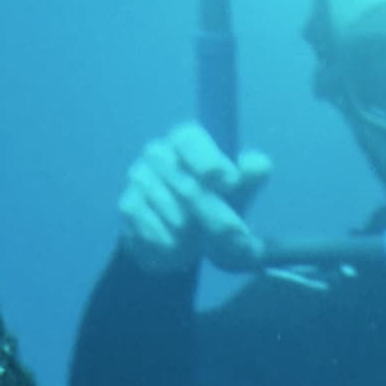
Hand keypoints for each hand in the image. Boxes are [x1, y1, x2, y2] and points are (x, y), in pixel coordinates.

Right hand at [117, 120, 273, 277]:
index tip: (232, 182)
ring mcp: (139, 177)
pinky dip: (170, 241)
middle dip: (213, 210)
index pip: (189, 139)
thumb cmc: (217, 203)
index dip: (209, 161)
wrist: (183, 239)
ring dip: (191, 230)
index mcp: (186, 140)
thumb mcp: (240, 191)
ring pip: (168, 207)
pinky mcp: (127, 205)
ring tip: (202, 239)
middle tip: (235, 231)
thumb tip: (258, 165)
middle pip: (184, 181)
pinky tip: (179, 245)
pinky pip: (151, 226)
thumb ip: (252, 177)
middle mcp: (158, 153)